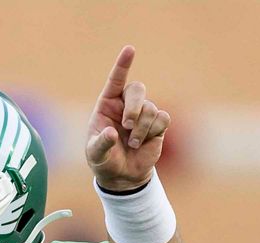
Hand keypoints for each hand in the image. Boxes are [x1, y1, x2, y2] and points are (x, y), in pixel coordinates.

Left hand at [85, 45, 170, 191]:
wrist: (122, 176)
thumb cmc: (104, 161)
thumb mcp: (96, 155)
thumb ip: (101, 144)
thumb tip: (112, 134)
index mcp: (107, 104)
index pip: (116, 80)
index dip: (123, 65)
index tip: (130, 49)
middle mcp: (126, 105)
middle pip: (137, 89)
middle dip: (134, 107)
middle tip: (127, 126)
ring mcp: (143, 113)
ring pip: (150, 108)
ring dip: (142, 128)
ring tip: (133, 144)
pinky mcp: (157, 124)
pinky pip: (162, 118)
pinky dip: (153, 131)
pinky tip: (145, 142)